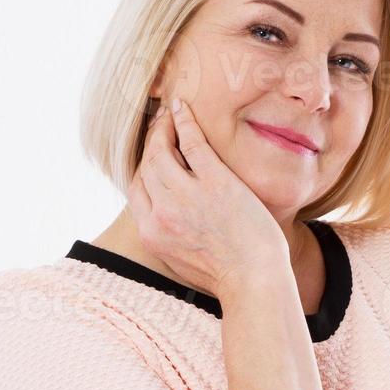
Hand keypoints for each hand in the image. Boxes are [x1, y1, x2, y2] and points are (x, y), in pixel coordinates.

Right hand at [127, 97, 287, 297]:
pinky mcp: (214, 182)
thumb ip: (167, 237)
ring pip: (162, 151)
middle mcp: (162, 213)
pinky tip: (183, 109)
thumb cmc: (226, 275)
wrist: (253, 280)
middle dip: (151, 142)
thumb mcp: (181, 262)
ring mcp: (186, 196)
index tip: (151, 155)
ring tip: (170, 115)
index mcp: (151, 234)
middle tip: (160, 125)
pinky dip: (184, 122)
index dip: (142, 167)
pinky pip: (191, 142)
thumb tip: (165, 222)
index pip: (136, 189)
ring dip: (163, 128)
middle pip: (147, 167)